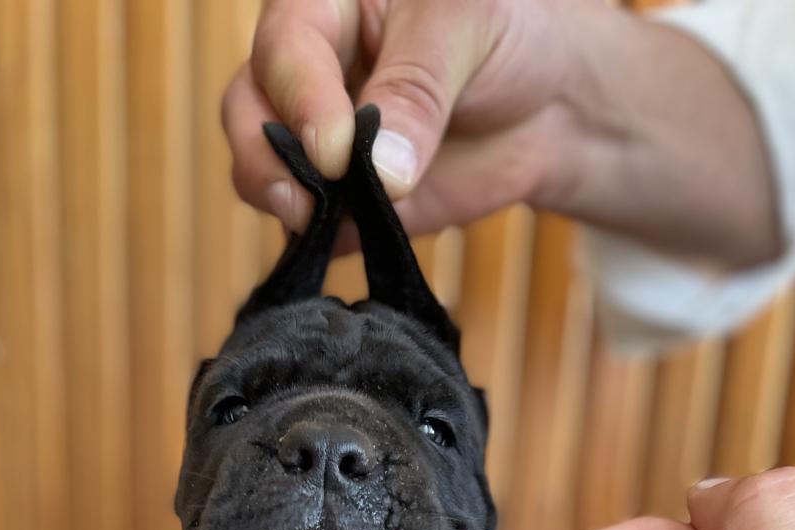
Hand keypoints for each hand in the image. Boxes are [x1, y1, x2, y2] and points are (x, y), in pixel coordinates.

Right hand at [224, 0, 779, 264]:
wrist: (547, 106)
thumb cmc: (506, 36)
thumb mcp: (470, 29)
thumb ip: (420, 90)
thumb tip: (380, 171)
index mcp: (326, 7)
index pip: (286, 48)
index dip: (302, 101)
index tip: (336, 152)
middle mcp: (305, 72)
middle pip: (247, 110)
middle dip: (264, 157)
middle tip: (304, 199)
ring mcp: (313, 142)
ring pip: (259, 169)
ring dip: (279, 201)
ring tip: (317, 220)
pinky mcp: (336, 203)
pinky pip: (305, 227)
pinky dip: (316, 242)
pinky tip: (344, 242)